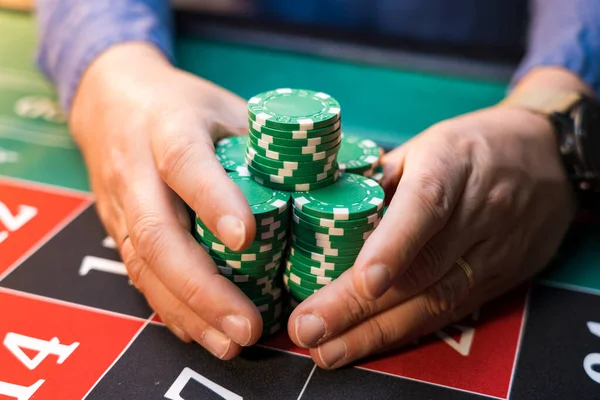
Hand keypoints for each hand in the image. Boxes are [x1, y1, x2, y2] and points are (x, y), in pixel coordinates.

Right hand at [69, 43, 262, 358]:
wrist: (111, 99)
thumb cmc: (183, 105)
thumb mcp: (226, 106)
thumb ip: (269, 141)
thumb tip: (345, 174)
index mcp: (169, 126)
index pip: (184, 162)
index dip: (213, 200)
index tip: (247, 238)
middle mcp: (136, 170)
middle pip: (157, 234)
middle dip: (203, 288)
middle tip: (248, 326)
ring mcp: (120, 204)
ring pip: (144, 266)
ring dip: (188, 311)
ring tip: (231, 343)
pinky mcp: (117, 229)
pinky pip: (139, 275)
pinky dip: (171, 308)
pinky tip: (202, 332)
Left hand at [287, 104, 575, 367]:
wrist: (549, 157)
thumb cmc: (472, 146)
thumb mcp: (425, 143)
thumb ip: (381, 178)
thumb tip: (330, 210)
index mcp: (451, 165)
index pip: (423, 208)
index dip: (392, 247)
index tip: (362, 282)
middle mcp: (476, 213)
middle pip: (420, 268)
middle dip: (359, 306)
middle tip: (309, 328)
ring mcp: (492, 251)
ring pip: (435, 300)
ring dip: (376, 333)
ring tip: (329, 350)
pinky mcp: (498, 278)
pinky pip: (450, 311)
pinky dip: (405, 331)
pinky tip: (367, 345)